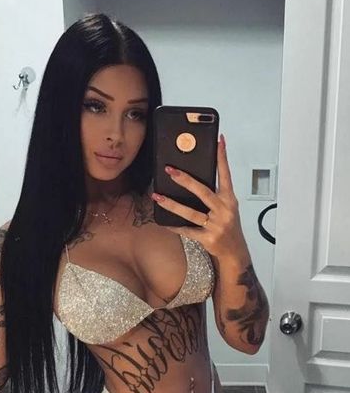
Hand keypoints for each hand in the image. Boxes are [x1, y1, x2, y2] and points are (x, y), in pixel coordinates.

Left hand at [151, 134, 247, 258]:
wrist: (234, 251)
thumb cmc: (228, 226)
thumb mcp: (227, 208)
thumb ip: (215, 195)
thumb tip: (193, 181)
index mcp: (229, 200)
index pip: (225, 174)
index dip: (222, 157)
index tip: (219, 141)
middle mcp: (224, 210)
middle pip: (203, 192)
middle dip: (185, 180)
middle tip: (171, 170)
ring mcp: (216, 225)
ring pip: (190, 213)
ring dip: (172, 204)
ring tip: (158, 196)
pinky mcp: (207, 238)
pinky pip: (187, 231)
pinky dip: (175, 226)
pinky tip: (164, 222)